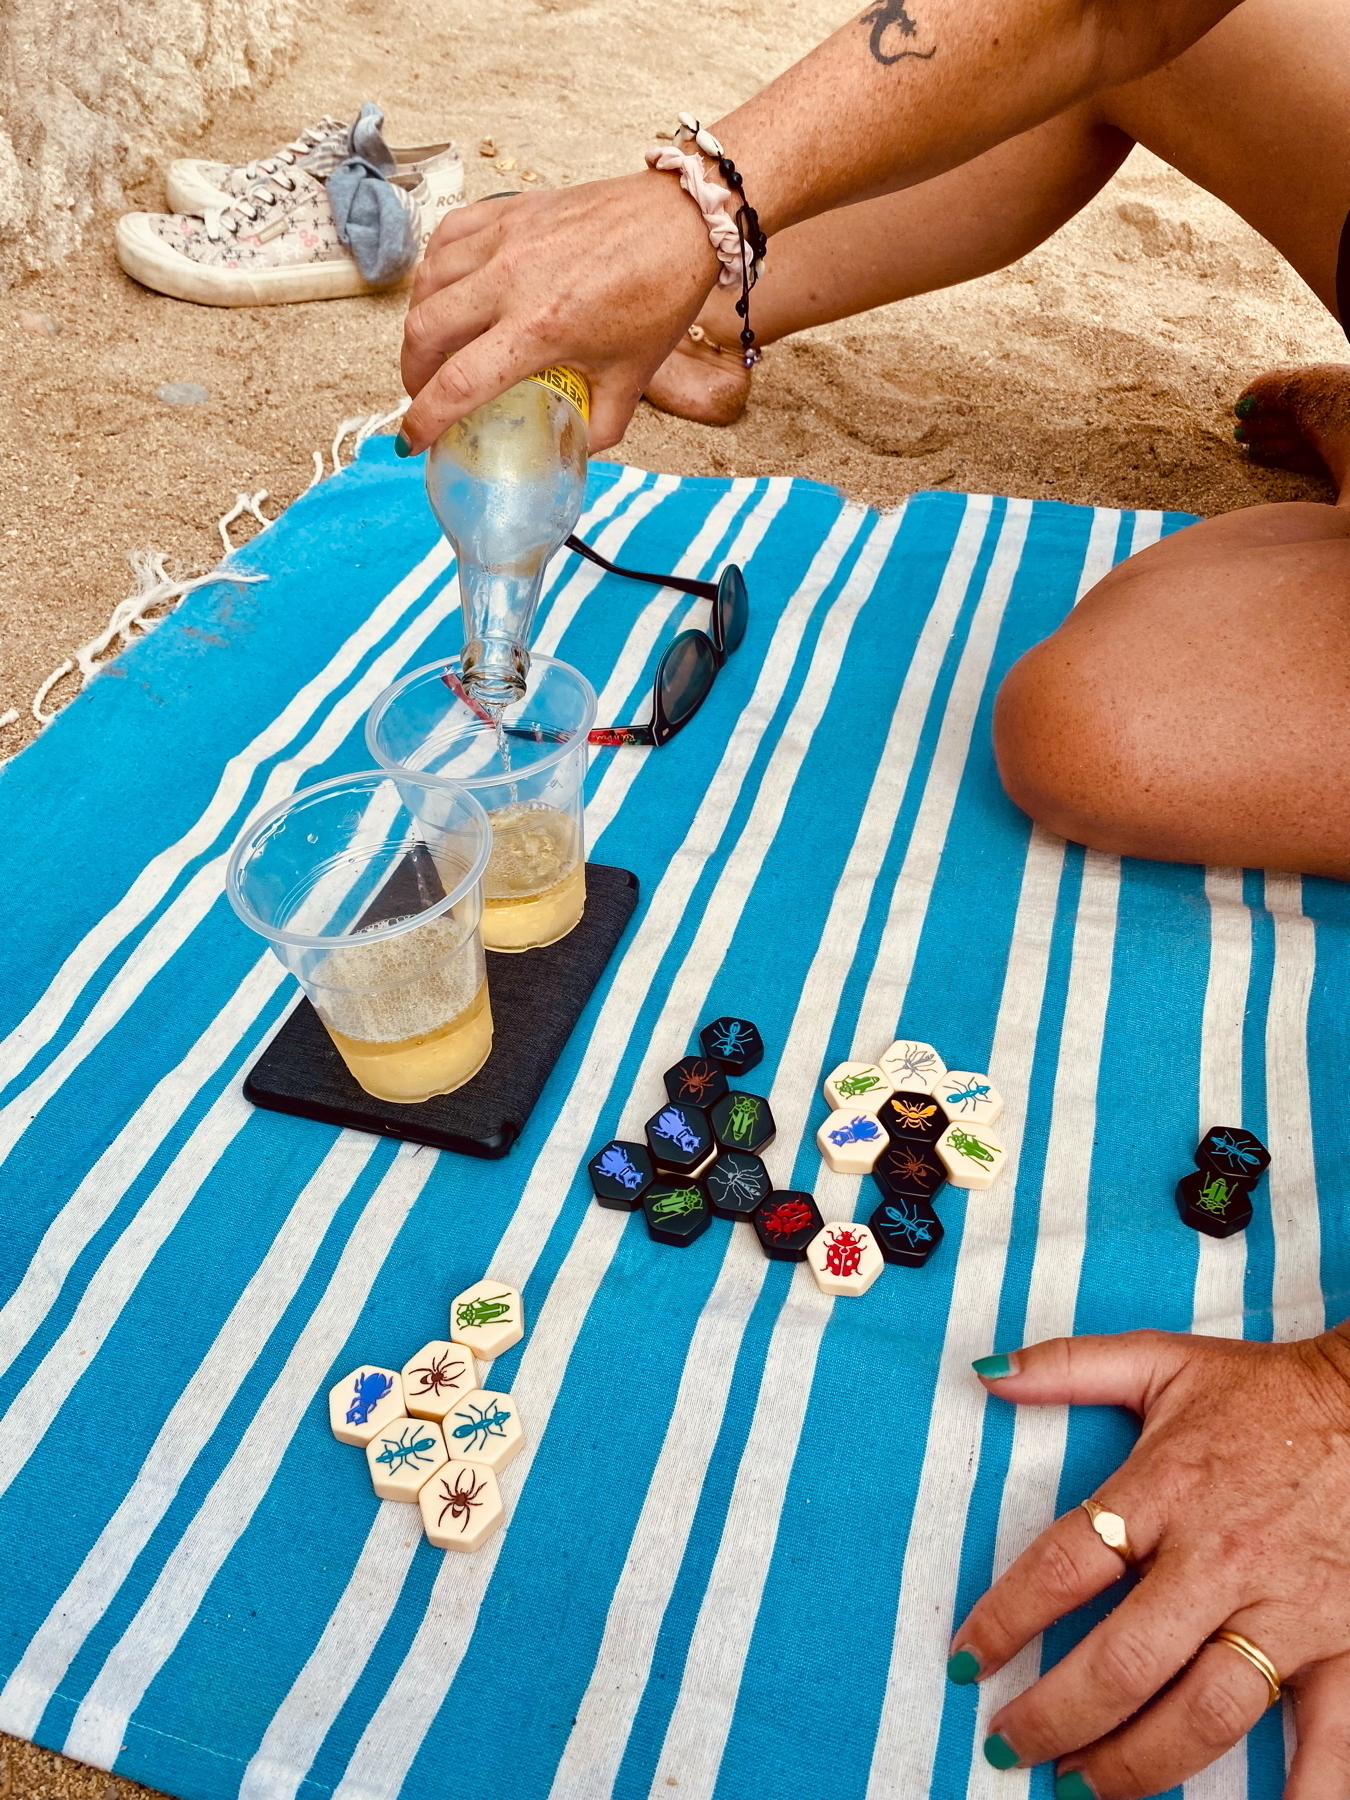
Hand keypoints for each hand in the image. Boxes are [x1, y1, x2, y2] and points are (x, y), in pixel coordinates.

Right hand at [399, 174, 719, 453]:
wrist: (681, 222)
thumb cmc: (660, 295)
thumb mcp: (632, 379)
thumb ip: (598, 425)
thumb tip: (570, 448)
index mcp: (540, 329)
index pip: (458, 383)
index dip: (424, 419)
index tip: (414, 440)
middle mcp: (511, 280)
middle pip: (424, 331)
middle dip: (412, 374)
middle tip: (423, 394)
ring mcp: (506, 239)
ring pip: (427, 283)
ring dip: (419, 323)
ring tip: (432, 348)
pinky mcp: (509, 210)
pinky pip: (447, 237)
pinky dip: (434, 269)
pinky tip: (444, 291)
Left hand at [952, 1326, 1349, 1796]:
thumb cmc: (1268, 1391)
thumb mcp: (1163, 1361)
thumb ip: (1069, 1366)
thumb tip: (985, 1372)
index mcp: (1167, 1489)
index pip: (1067, 1565)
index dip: (1006, 1618)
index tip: (966, 1657)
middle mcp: (1220, 1560)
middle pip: (1124, 1661)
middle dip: (1056, 1716)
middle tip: (1008, 1747)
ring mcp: (1287, 1611)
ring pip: (1205, 1713)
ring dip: (1138, 1765)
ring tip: (1082, 1789)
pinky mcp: (1347, 1647)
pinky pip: (1327, 1743)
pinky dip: (1301, 1795)